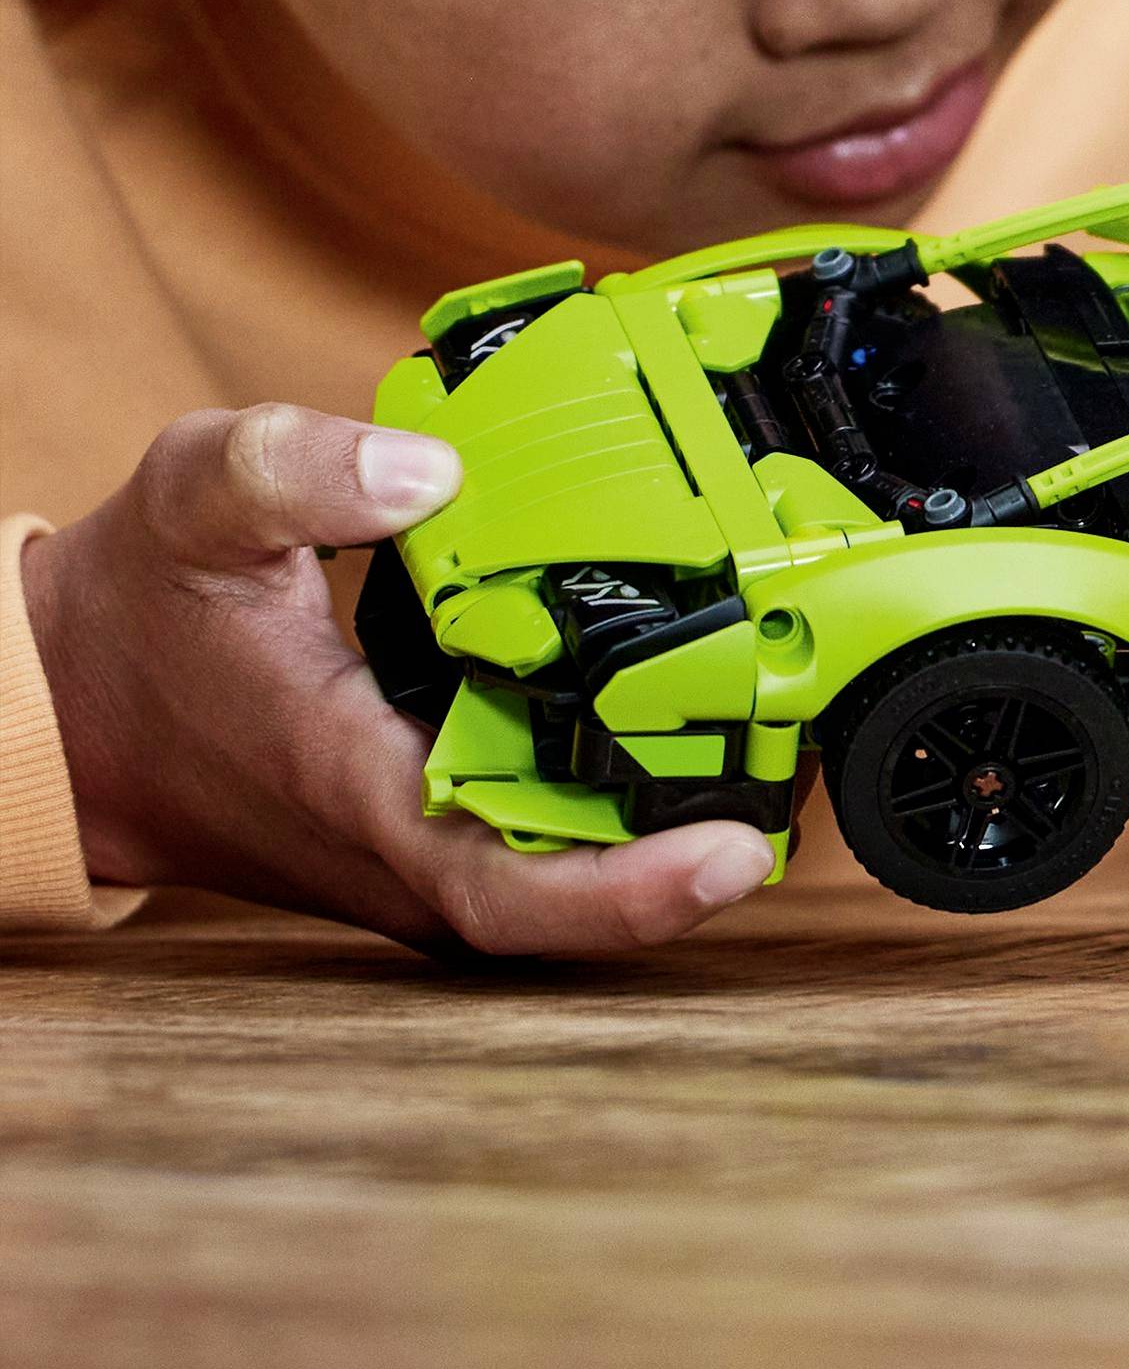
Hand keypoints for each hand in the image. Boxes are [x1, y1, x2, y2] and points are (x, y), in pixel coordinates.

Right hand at [22, 403, 777, 955]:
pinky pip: (547, 834)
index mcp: (358, 789)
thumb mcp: (195, 499)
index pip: (513, 889)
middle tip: (816, 765)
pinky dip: (625, 798)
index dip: (631, 894)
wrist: (70, 702)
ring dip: (680, 825)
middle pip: (581, 900)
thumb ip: (300, 468)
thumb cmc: (138, 609)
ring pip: (574, 872)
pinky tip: (700, 728)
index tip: (736, 854)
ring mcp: (420, 849)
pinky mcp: (429, 828)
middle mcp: (404, 849)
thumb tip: (430, 468)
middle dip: (706, 851)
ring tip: (790, 744)